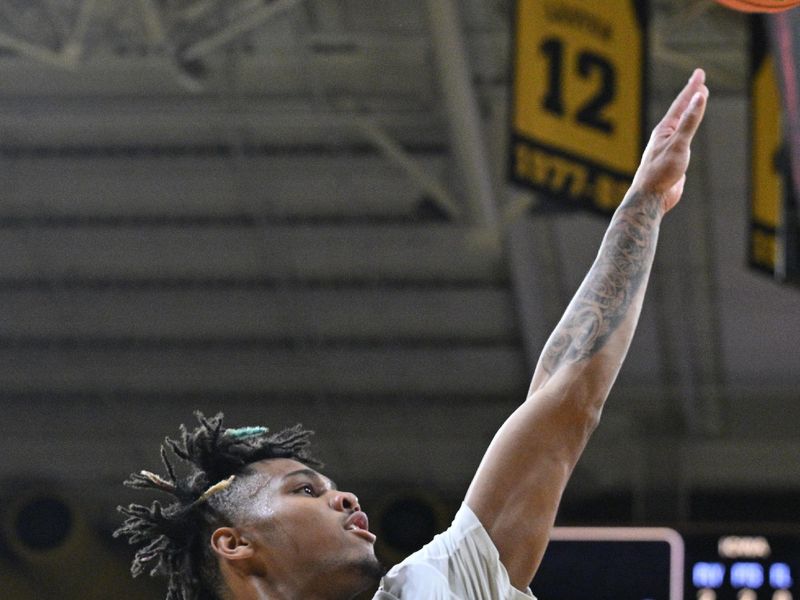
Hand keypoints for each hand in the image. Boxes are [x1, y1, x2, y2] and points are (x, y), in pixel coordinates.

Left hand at [631, 68, 708, 213]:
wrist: (651, 198)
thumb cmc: (661, 172)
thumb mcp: (679, 144)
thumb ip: (690, 122)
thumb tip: (700, 96)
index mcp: (664, 129)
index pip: (681, 103)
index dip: (692, 87)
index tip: (700, 72)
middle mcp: (665, 136)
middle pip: (681, 111)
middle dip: (691, 95)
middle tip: (699, 81)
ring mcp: (668, 148)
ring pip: (681, 125)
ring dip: (689, 112)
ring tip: (695, 102)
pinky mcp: (672, 161)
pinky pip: (682, 140)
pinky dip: (688, 131)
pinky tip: (686, 134)